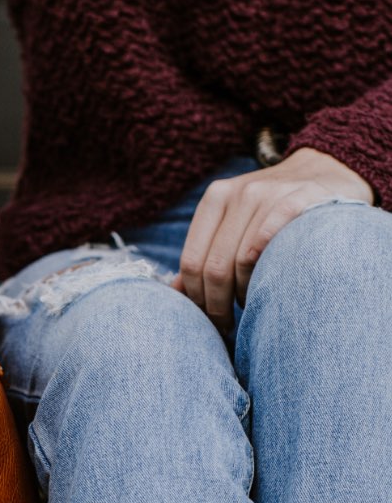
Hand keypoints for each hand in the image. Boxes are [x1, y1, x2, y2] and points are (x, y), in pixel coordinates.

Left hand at [169, 148, 374, 332]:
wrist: (328, 174)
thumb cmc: (274, 212)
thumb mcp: (236, 223)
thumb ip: (205, 254)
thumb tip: (173, 294)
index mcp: (216, 198)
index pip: (191, 262)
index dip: (195, 299)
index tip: (206, 322)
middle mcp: (239, 193)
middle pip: (213, 267)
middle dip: (216, 307)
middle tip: (226, 328)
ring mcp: (269, 194)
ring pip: (241, 262)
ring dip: (244, 297)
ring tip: (252, 307)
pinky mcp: (300, 200)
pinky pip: (270, 244)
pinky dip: (267, 276)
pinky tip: (271, 290)